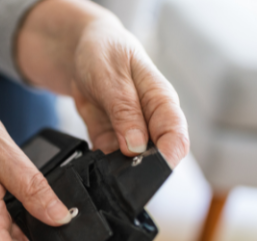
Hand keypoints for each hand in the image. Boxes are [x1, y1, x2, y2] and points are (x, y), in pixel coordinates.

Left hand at [70, 18, 188, 164]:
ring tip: (99, 169)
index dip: (166, 159)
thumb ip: (125, 111)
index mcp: (161, 101)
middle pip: (155, 156)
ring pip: (130, 163)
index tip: (148, 172)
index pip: (176, 137)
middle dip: (138, 170)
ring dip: (115, 169)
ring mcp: (129, 132)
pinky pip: (107, 159)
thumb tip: (137, 147)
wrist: (79, 50)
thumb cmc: (103, 52)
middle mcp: (150, 121)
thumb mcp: (111, 77)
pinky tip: (89, 164)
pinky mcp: (109, 138)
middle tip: (117, 174)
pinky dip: (98, 164)